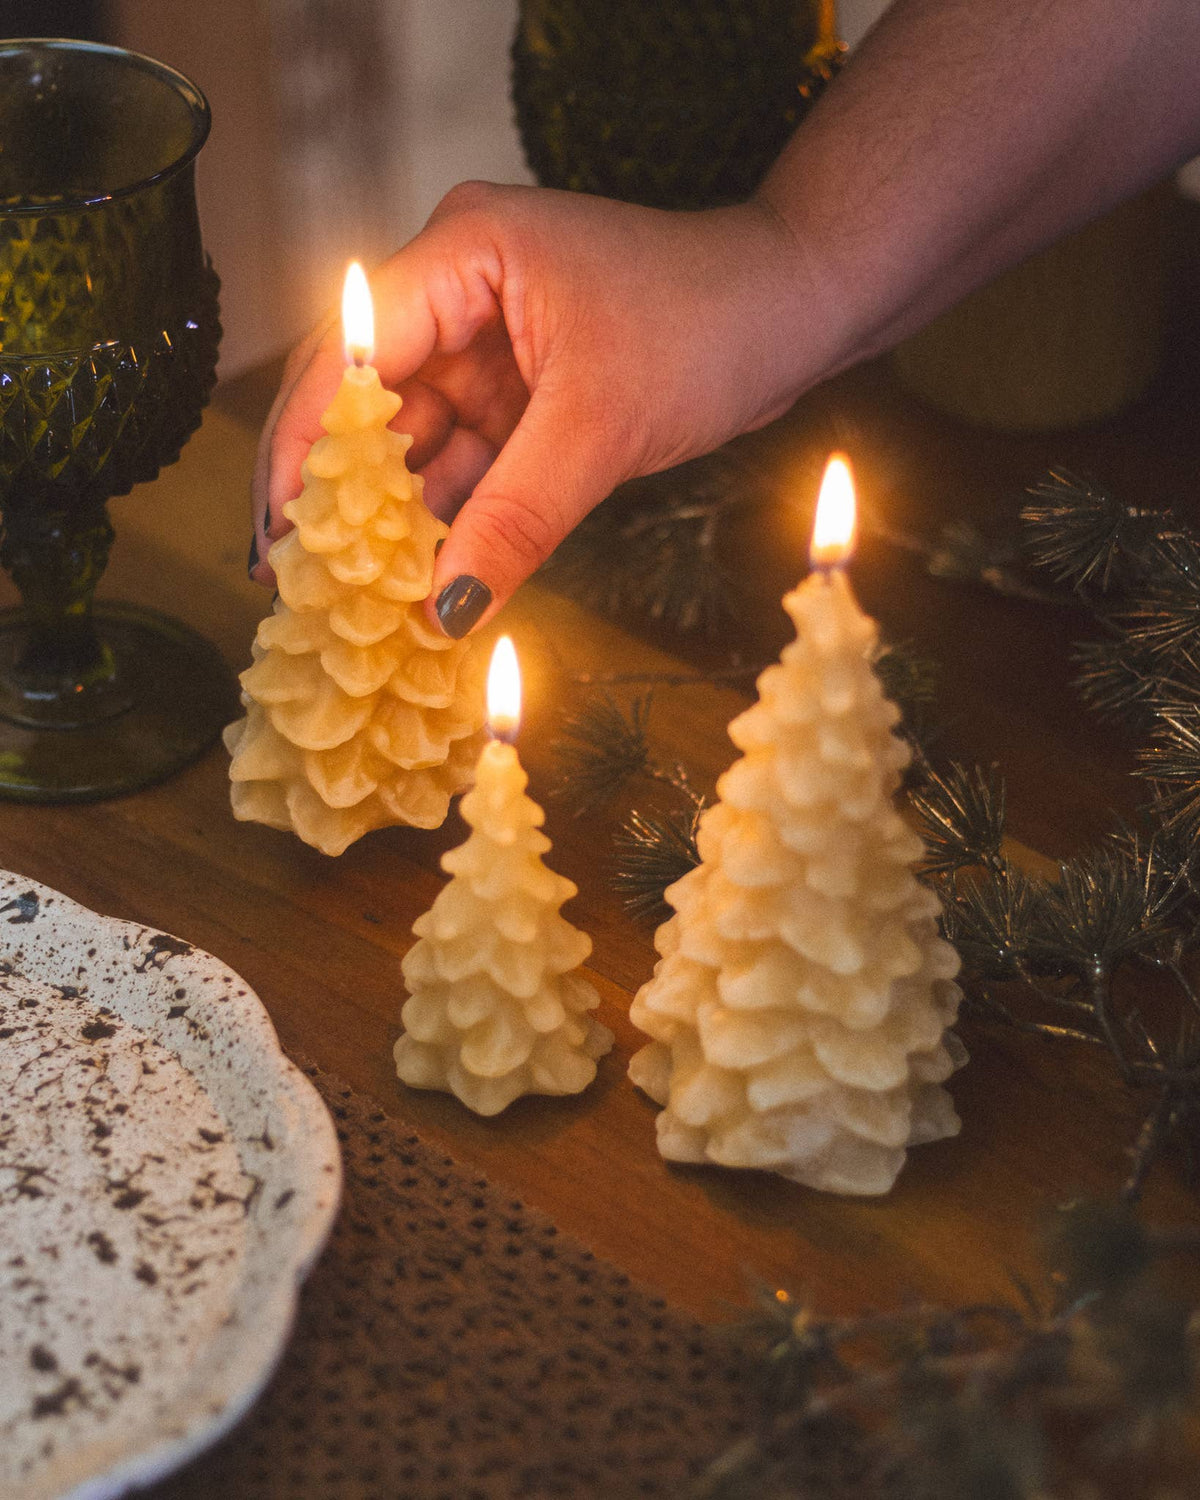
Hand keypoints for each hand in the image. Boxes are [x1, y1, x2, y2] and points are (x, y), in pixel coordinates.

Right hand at [252, 181, 821, 634]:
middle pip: (368, 402)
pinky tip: (422, 577)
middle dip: (339, 494)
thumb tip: (442, 610)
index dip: (304, 449)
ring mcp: (488, 344)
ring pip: (415, 442)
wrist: (798, 308)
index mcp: (461, 255)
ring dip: (394, 518)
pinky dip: (452, 518)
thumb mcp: (601, 427)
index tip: (277, 534)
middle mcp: (458, 291)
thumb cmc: (710, 322)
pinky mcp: (522, 391)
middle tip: (300, 583)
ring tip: (352, 597)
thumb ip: (515, 519)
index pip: (348, 354)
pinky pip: (467, 461)